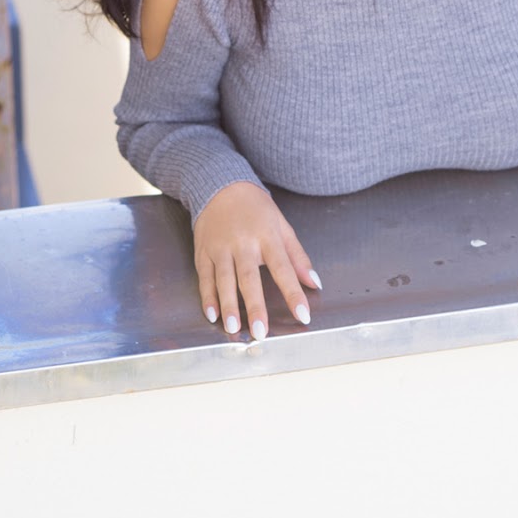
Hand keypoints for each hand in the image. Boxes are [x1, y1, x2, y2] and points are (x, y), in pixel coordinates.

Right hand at [193, 181, 322, 338]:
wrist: (221, 186)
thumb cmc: (256, 209)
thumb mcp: (282, 225)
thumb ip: (298, 256)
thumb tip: (314, 283)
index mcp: (267, 236)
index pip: (283, 268)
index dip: (293, 292)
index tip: (303, 314)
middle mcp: (243, 243)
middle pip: (249, 277)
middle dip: (255, 306)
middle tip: (261, 332)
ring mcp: (220, 247)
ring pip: (225, 280)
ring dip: (229, 305)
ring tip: (234, 327)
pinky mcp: (203, 251)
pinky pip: (205, 277)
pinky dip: (207, 297)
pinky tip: (212, 314)